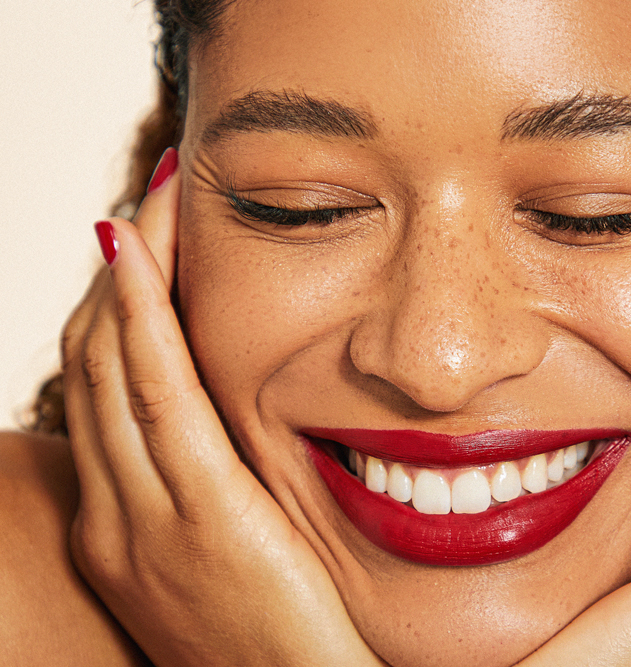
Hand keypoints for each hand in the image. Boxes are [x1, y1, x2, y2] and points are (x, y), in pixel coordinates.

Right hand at [60, 149, 383, 666]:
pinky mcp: (202, 519)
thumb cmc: (274, 642)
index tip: (140, 248)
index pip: (105, 394)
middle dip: (117, 275)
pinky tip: (136, 256)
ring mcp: (149, 520)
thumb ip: (215, 500)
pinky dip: (138, 322)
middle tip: (149, 198)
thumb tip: (234, 435)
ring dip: (127, 274)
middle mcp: (117, 518)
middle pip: (97, 366)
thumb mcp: (226, 565)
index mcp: (122, 529)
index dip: (113, 312)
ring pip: (115, 368)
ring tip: (151, 197)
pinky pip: (159, 400)